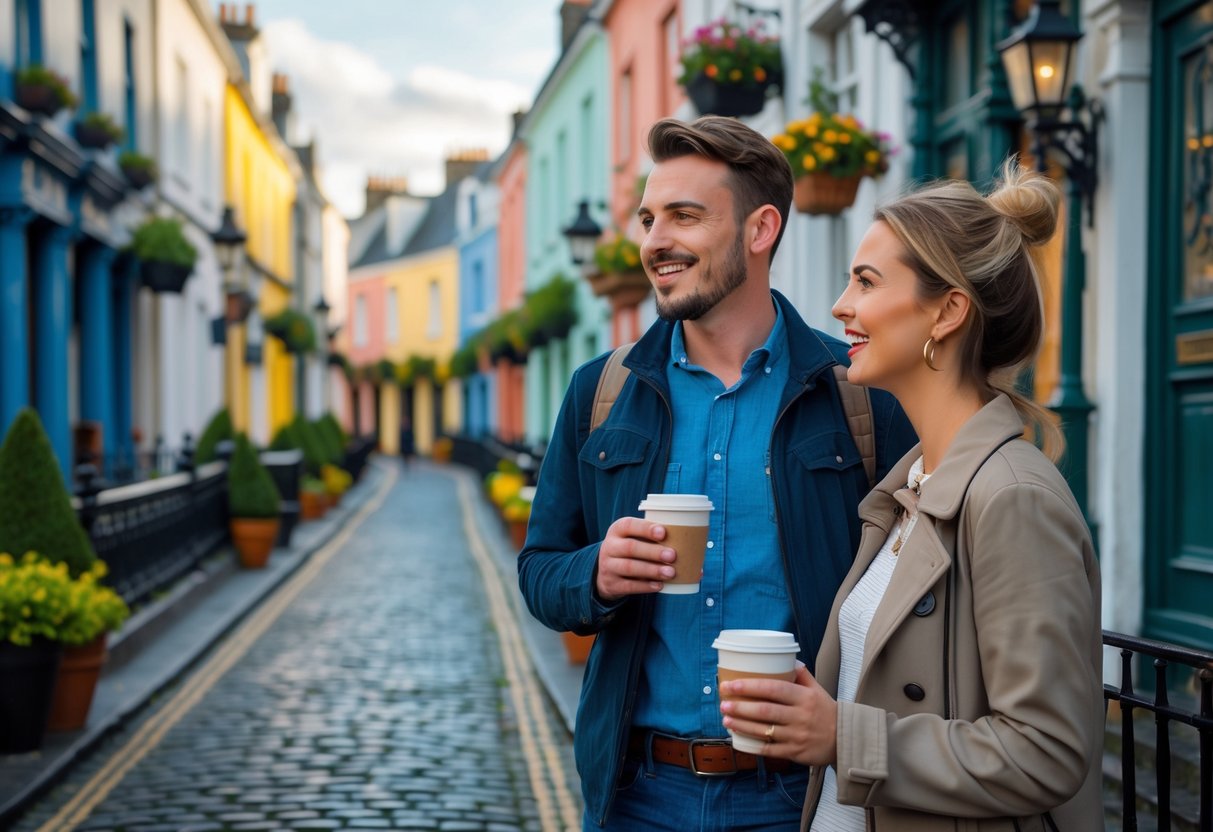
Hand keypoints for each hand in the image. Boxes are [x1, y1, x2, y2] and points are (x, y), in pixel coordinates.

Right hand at [595, 516, 677, 601]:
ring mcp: (608, 566)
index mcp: (617, 530)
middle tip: (672, 555)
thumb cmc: (630, 550)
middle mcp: (609, 546)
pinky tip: (659, 585)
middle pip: (630, 548)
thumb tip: (690, 549)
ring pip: (630, 567)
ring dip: (652, 570)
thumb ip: (654, 539)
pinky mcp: (612, 584)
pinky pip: (629, 586)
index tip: (663, 532)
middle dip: (653, 552)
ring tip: (670, 572)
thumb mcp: (634, 539)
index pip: (628, 525)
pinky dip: (645, 586)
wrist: (606, 572)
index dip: (645, 529)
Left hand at [719, 662, 837, 766]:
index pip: (774, 689)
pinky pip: (769, 750)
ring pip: (764, 730)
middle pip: (765, 711)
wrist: (845, 740)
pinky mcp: (795, 753)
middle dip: (741, 707)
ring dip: (742, 725)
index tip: (732, 685)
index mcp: (805, 698)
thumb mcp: (817, 690)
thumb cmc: (826, 711)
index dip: (750, 686)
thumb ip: (801, 675)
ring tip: (726, 718)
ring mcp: (797, 736)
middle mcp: (800, 716)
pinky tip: (739, 739)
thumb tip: (787, 658)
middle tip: (723, 703)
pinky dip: (752, 745)